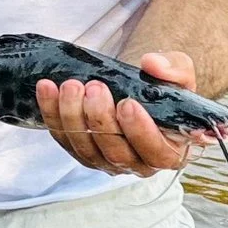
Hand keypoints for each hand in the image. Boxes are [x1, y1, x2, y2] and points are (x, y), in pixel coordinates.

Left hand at [37, 50, 209, 176]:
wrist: (137, 88)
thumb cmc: (163, 87)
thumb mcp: (180, 72)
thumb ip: (174, 68)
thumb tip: (152, 64)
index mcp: (169, 150)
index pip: (156, 152)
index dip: (140, 131)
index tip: (127, 103)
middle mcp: (137, 163)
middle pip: (115, 152)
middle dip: (101, 119)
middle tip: (94, 87)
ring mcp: (105, 160)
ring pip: (85, 148)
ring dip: (73, 116)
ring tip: (71, 86)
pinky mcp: (80, 150)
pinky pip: (63, 138)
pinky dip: (52, 113)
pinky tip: (47, 88)